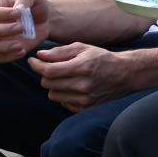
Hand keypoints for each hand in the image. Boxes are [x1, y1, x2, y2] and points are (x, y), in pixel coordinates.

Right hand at [0, 0, 49, 61]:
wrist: (46, 21)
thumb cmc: (37, 5)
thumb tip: (17, 8)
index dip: (0, 14)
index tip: (18, 14)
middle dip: (2, 30)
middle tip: (21, 28)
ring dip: (1, 47)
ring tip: (19, 45)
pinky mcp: (2, 50)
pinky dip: (7, 57)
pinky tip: (22, 50)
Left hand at [27, 42, 149, 110]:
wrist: (125, 74)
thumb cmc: (102, 58)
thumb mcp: (83, 48)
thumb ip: (60, 51)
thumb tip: (40, 55)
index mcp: (82, 67)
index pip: (49, 71)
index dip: (37, 66)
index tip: (32, 61)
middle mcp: (83, 85)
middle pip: (48, 84)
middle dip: (45, 75)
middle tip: (51, 68)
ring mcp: (84, 99)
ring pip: (53, 95)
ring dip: (54, 86)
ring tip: (65, 78)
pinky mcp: (86, 108)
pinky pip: (63, 103)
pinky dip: (64, 95)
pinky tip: (73, 87)